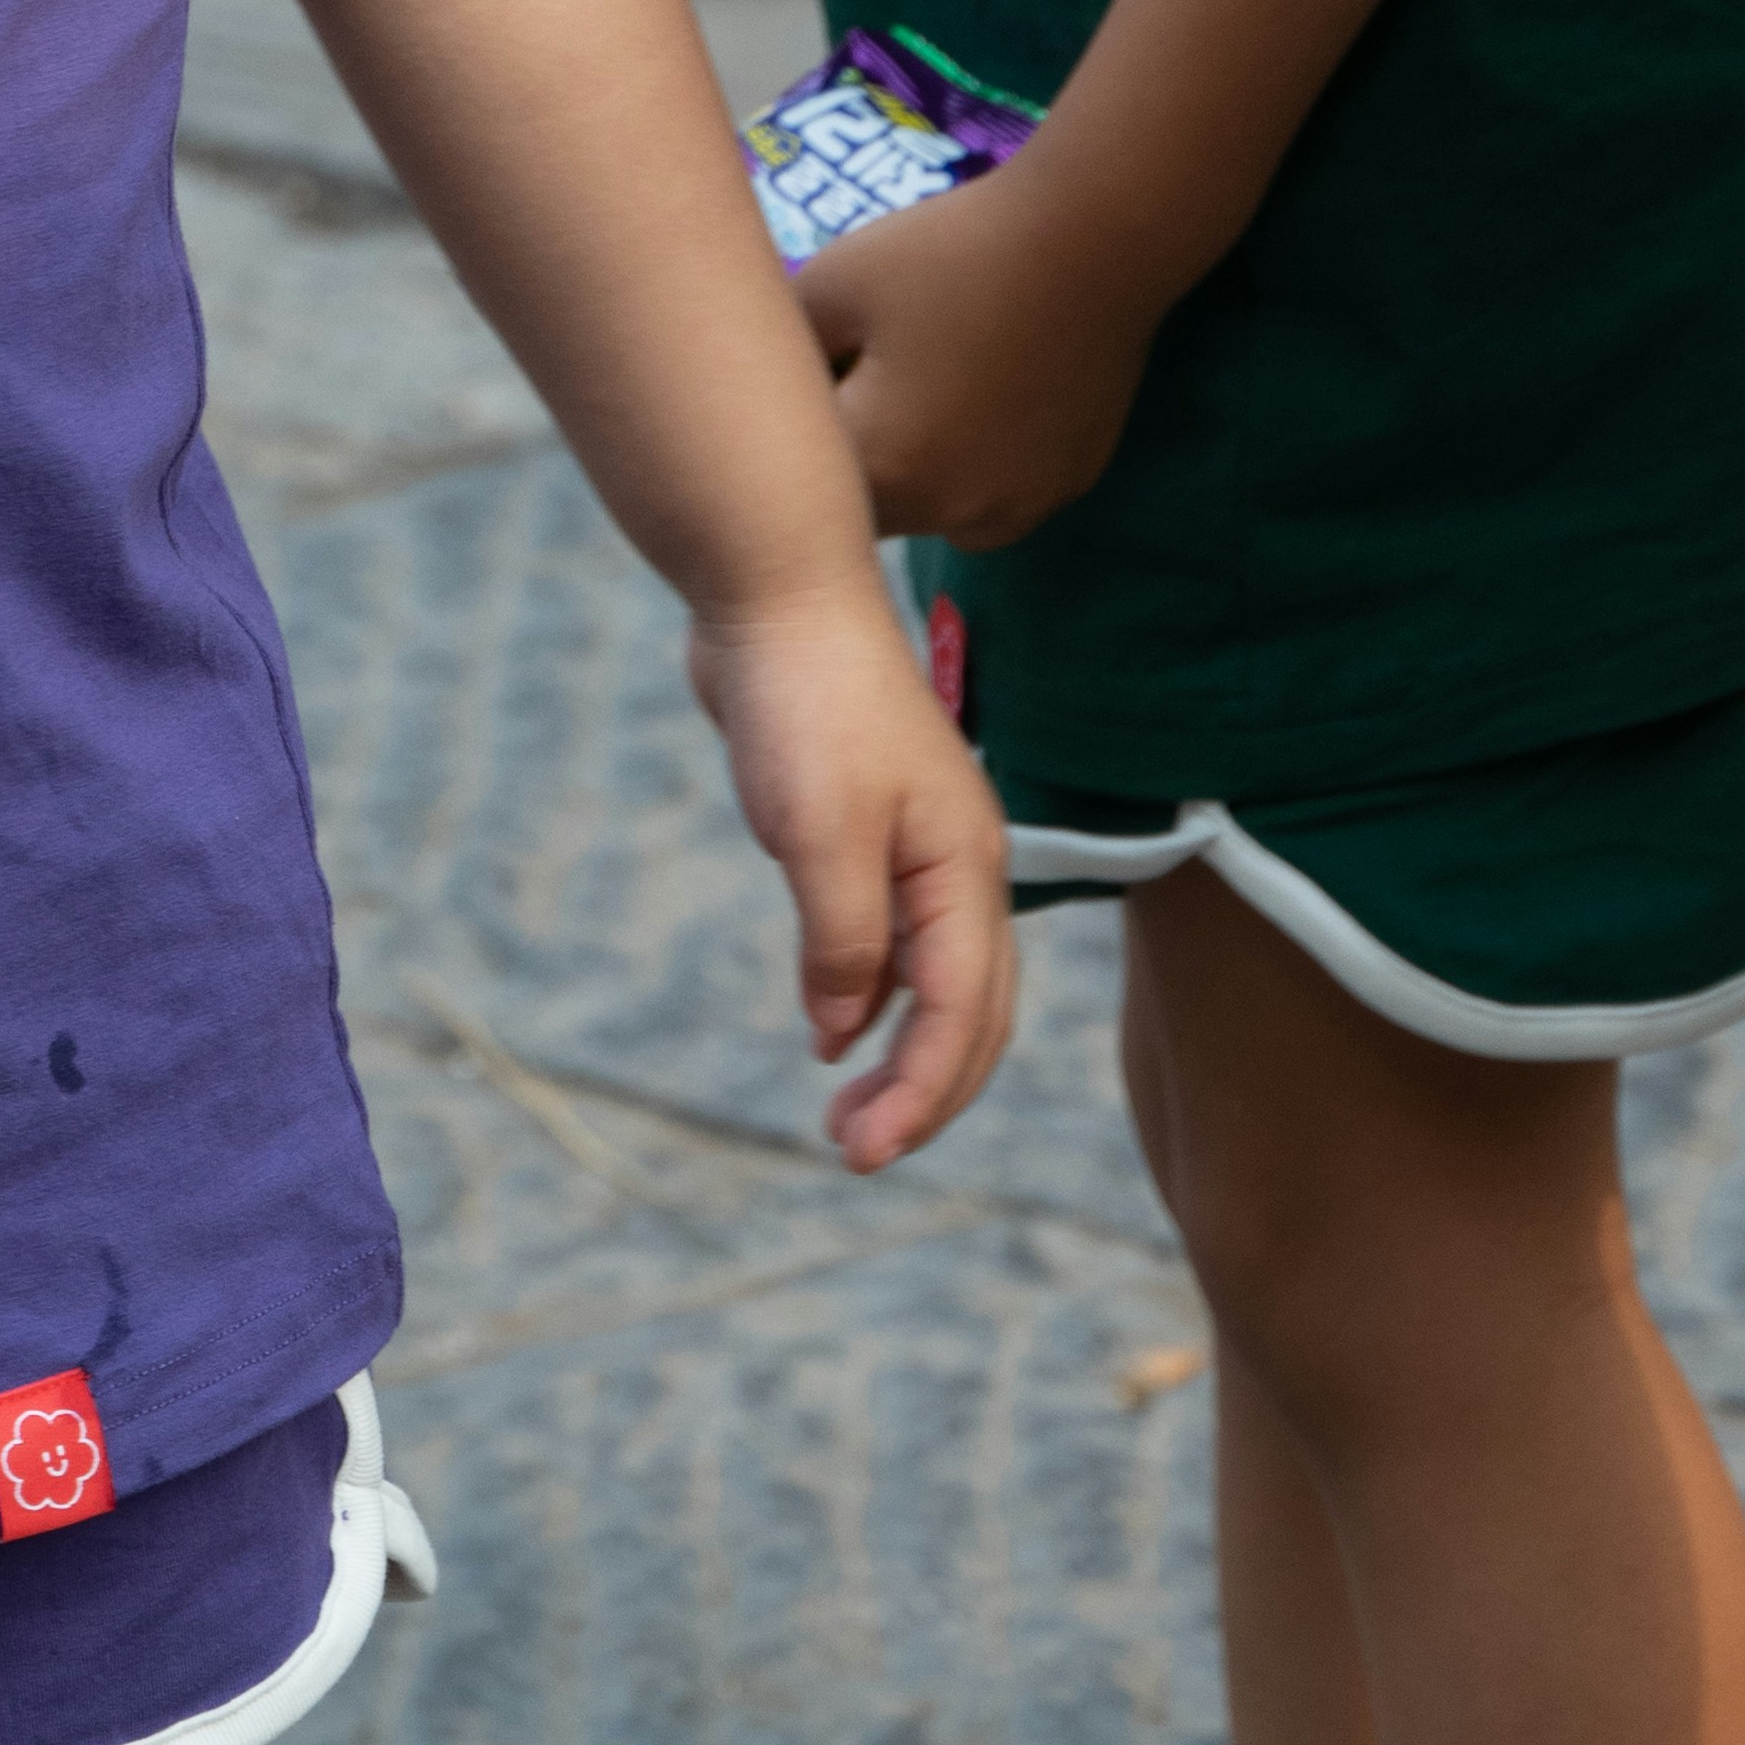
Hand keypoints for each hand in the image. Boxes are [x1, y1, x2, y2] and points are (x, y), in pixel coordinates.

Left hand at [686, 576, 1014, 1165]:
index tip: (864, 1156)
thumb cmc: (806, 703)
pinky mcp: (868, 826)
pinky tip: (831, 1027)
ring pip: (935, 978)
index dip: (922, 1096)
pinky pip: (891, 938)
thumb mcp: (819, 837)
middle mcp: (959, 863)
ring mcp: (919, 844)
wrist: (774, 589)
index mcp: (967, 866)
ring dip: (900, 1051)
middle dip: (925, 1093)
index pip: (963, 1015)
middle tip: (856, 1154)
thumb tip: (844, 1030)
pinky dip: (872, 994)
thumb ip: (842, 942)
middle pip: (970, 1011)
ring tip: (845, 1115)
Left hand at [793, 160, 1163, 552]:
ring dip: (911, 462)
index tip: (805, 366)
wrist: (1090, 238)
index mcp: (884, 472)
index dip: (787, 423)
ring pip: (928, 505)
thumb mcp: (829, 283)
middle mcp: (952, 515)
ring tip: (926, 372)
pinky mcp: (1066, 487)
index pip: (796, 478)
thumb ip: (778, 349)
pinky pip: (992, 491)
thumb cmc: (948, 255)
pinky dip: (973, 457)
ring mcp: (1019, 508)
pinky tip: (983, 386)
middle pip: (864, 503)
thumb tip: (759, 381)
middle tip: (860, 360)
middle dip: (849, 446)